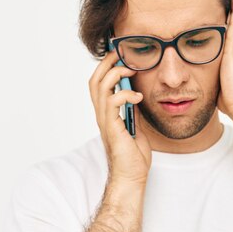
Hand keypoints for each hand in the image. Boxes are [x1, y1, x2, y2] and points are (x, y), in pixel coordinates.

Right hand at [88, 50, 151, 185]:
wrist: (131, 177)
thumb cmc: (133, 155)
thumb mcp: (135, 125)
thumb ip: (131, 109)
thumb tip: (135, 92)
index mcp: (106, 113)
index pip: (98, 83)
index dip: (106, 66)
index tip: (120, 54)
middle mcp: (101, 115)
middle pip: (95, 80)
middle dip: (107, 63)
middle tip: (123, 54)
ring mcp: (105, 121)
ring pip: (101, 87)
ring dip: (116, 74)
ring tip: (131, 70)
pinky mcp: (112, 128)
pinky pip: (112, 102)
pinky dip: (125, 94)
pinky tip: (137, 96)